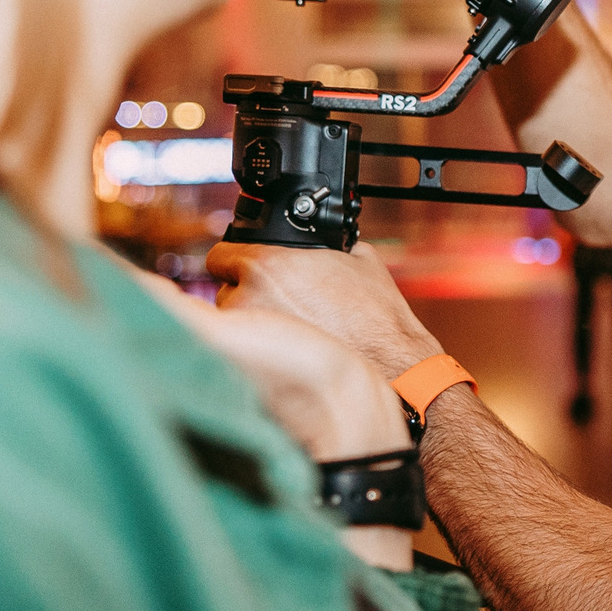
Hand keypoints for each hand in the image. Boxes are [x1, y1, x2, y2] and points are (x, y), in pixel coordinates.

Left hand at [204, 240, 442, 381]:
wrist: (392, 366)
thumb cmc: (377, 317)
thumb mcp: (359, 259)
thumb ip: (326, 247)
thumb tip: (321, 245)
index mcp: (267, 264)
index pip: (219, 256)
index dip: (233, 260)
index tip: (241, 267)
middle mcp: (249, 296)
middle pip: (225, 290)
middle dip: (246, 294)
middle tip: (277, 303)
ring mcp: (249, 335)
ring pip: (232, 324)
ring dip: (250, 324)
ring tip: (286, 331)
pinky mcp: (256, 365)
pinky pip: (246, 352)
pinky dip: (259, 350)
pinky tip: (287, 352)